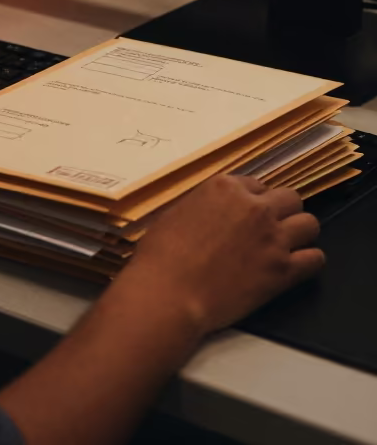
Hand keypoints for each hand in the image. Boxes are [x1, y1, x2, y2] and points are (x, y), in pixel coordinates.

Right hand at [124, 174, 323, 334]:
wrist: (169, 291)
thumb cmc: (161, 253)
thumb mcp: (178, 211)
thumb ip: (205, 205)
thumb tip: (214, 212)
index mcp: (226, 187)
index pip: (257, 185)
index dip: (254, 201)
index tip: (248, 215)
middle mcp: (254, 207)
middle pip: (290, 199)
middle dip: (282, 212)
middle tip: (269, 229)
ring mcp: (272, 238)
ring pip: (310, 224)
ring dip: (299, 233)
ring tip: (286, 246)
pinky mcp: (282, 270)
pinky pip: (316, 258)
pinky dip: (308, 261)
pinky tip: (295, 267)